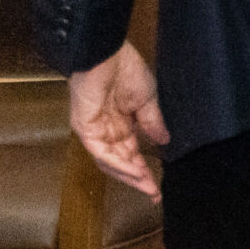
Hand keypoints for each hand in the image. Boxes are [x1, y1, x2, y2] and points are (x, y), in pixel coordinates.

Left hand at [69, 41, 166, 200]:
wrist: (107, 54)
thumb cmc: (126, 70)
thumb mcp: (148, 100)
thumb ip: (153, 122)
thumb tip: (164, 140)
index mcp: (120, 123)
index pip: (131, 153)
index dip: (144, 170)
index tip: (157, 186)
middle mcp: (106, 130)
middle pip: (119, 162)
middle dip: (137, 179)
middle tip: (153, 193)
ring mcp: (94, 130)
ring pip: (109, 161)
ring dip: (128, 175)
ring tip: (147, 185)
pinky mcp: (85, 127)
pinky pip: (102, 152)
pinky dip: (119, 163)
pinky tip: (136, 170)